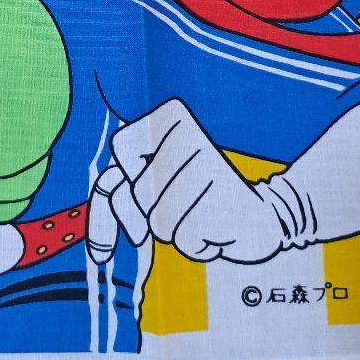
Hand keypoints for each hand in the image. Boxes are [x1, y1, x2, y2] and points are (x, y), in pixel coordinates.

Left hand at [87, 100, 286, 264]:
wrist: (264, 211)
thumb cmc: (200, 193)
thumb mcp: (155, 178)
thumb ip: (116, 191)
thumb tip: (95, 243)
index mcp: (172, 116)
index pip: (121, 149)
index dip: (128, 176)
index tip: (153, 180)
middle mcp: (190, 135)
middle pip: (137, 194)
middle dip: (154, 209)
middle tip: (188, 198)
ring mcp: (207, 170)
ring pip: (159, 223)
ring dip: (178, 228)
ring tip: (204, 211)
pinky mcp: (223, 206)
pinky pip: (185, 242)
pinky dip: (199, 243)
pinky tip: (219, 226)